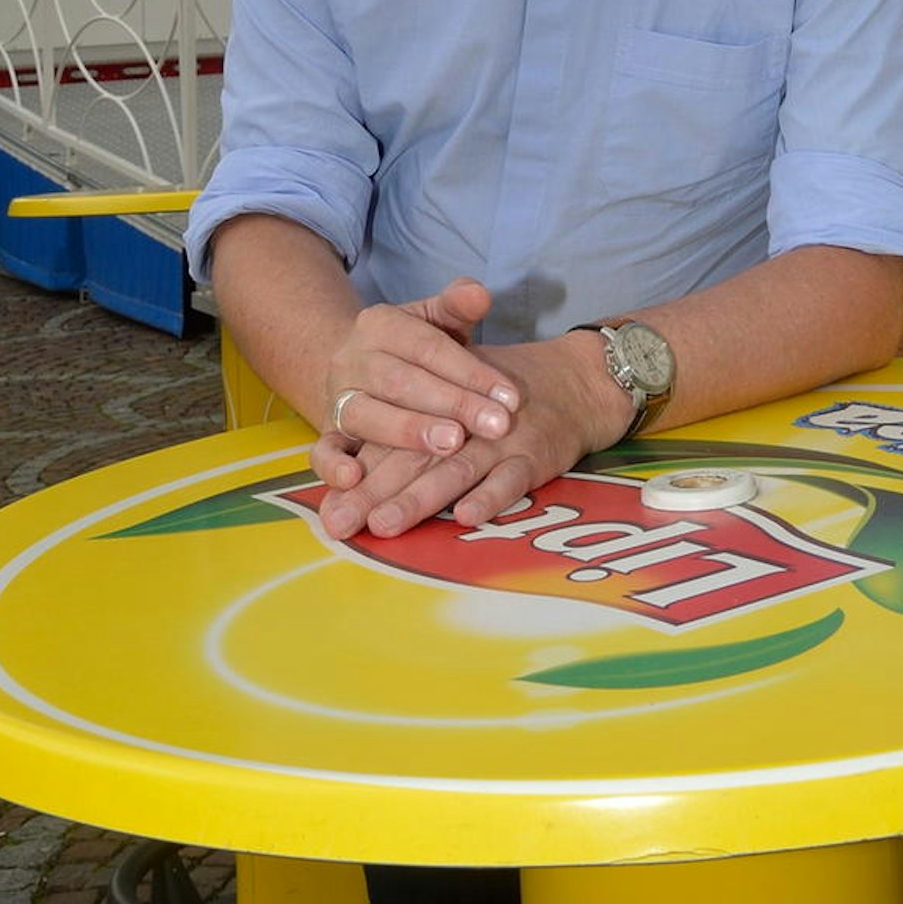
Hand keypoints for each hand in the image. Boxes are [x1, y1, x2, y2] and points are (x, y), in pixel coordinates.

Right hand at [310, 277, 524, 485]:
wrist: (361, 368)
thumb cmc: (415, 349)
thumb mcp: (436, 321)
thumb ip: (457, 306)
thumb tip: (480, 293)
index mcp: (379, 323)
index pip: (429, 346)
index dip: (472, 371)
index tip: (511, 398)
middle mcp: (351, 358)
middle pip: (402, 381)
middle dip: (453, 404)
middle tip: (496, 425)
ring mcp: (335, 397)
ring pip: (366, 414)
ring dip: (410, 432)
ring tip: (453, 444)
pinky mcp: (327, 433)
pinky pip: (321, 450)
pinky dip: (334, 466)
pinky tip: (356, 478)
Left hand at [315, 329, 629, 542]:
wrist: (577, 379)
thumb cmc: (501, 396)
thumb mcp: (455, 396)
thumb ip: (408, 427)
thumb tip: (350, 471)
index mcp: (437, 407)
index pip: (389, 438)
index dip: (356, 470)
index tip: (326, 506)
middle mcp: (463, 423)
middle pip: (411, 458)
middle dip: (373, 493)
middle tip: (340, 524)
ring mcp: (499, 439)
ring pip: (454, 470)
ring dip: (420, 498)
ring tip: (386, 523)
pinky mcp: (534, 453)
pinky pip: (510, 479)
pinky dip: (489, 498)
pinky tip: (465, 517)